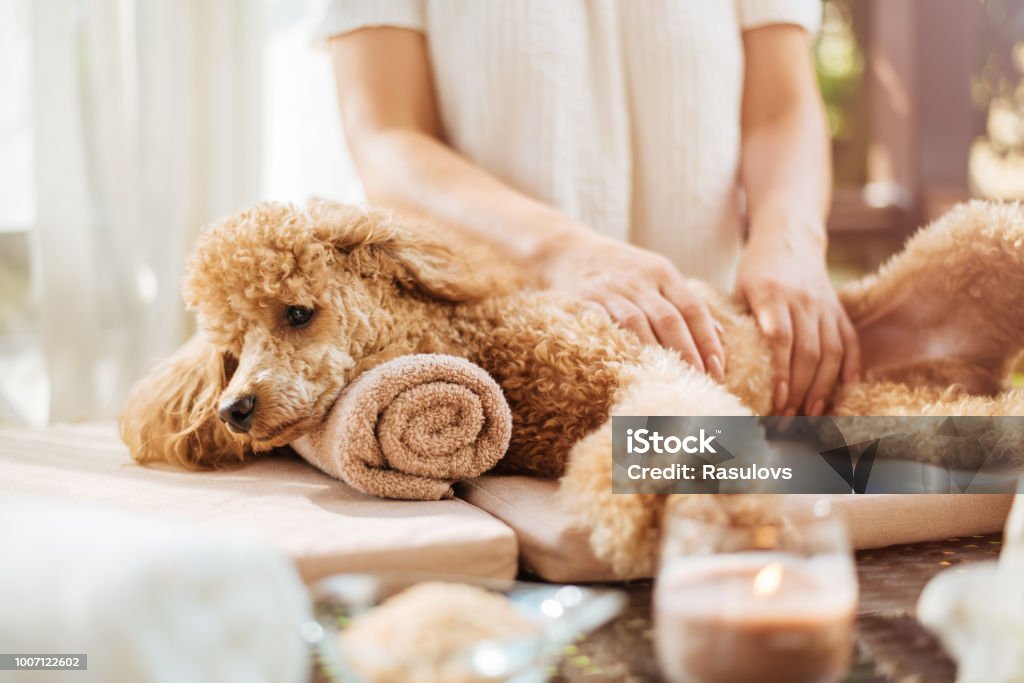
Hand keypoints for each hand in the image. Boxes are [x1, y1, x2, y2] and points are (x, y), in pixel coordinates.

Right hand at [537, 228, 725, 379]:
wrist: (567, 250)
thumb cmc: (620, 268)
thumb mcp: (657, 274)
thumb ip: (685, 302)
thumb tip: (720, 335)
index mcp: (662, 273)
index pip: (693, 309)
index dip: (708, 340)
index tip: (718, 368)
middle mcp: (639, 280)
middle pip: (669, 319)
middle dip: (688, 353)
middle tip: (700, 382)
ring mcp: (611, 291)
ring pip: (638, 324)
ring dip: (656, 355)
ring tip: (670, 380)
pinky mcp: (584, 301)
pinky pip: (604, 326)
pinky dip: (619, 345)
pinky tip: (631, 366)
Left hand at [736, 222, 859, 415]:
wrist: (789, 238)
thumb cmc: (756, 270)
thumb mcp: (738, 289)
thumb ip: (732, 322)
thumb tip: (718, 365)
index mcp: (772, 295)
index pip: (780, 340)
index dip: (781, 373)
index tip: (776, 401)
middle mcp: (803, 301)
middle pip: (808, 353)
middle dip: (800, 391)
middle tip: (788, 420)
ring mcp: (825, 306)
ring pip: (831, 353)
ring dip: (822, 388)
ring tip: (812, 415)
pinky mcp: (839, 310)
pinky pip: (850, 342)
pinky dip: (850, 368)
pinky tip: (844, 391)